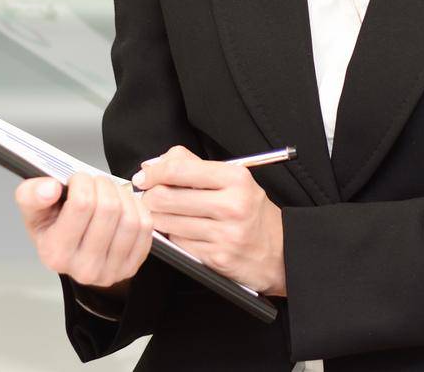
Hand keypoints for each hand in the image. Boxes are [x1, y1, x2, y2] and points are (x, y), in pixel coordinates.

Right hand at [14, 172, 153, 289]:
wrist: (73, 254)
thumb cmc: (54, 229)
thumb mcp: (33, 211)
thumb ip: (31, 195)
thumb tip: (50, 187)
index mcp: (55, 253)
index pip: (81, 204)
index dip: (82, 181)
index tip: (77, 180)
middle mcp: (84, 268)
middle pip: (108, 209)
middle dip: (103, 184)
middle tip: (96, 182)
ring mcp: (111, 271)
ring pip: (130, 218)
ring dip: (122, 194)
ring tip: (110, 191)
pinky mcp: (132, 266)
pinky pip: (145, 227)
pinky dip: (137, 208)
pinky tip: (123, 205)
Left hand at [133, 145, 285, 296]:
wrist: (280, 251)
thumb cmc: (251, 212)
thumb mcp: (233, 180)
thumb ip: (193, 166)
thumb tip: (154, 165)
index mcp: (235, 179)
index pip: (179, 169)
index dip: (154, 173)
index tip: (143, 177)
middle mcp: (232, 205)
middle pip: (167, 197)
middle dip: (150, 198)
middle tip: (149, 198)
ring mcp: (225, 234)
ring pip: (168, 222)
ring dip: (159, 218)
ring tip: (164, 214)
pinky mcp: (217, 257)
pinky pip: (179, 244)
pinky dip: (174, 237)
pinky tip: (183, 232)